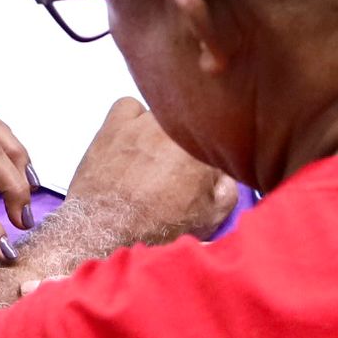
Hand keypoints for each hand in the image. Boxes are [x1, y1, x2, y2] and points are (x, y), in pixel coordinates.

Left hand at [66, 98, 236, 243]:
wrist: (107, 231)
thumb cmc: (157, 227)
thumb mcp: (213, 215)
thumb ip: (229, 184)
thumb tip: (225, 168)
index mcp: (203, 148)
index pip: (219, 132)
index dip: (214, 150)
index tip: (207, 165)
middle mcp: (174, 129)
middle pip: (188, 122)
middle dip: (187, 141)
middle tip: (177, 168)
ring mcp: (142, 123)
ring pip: (161, 113)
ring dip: (160, 130)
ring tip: (153, 157)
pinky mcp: (114, 125)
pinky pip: (128, 107)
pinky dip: (131, 119)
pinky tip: (132, 140)